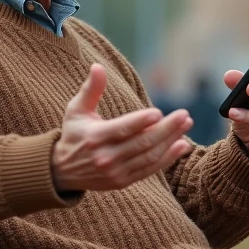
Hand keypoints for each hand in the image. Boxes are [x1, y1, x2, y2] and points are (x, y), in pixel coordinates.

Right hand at [52, 64, 193, 191]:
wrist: (62, 171)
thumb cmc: (73, 134)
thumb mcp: (76, 110)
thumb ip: (90, 89)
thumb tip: (98, 66)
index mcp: (95, 137)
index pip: (122, 129)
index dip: (141, 121)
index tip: (159, 112)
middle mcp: (106, 157)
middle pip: (142, 143)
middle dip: (166, 129)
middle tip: (184, 115)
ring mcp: (115, 172)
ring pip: (149, 156)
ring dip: (171, 141)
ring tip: (186, 125)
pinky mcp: (123, 182)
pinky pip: (149, 170)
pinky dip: (167, 158)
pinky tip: (181, 145)